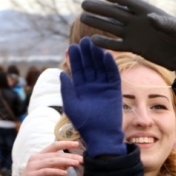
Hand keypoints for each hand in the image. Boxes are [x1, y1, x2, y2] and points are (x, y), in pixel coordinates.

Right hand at [14, 141, 82, 175]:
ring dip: (65, 162)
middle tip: (81, 159)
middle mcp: (35, 159)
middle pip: (55, 154)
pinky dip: (56, 171)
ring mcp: (32, 167)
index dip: (65, 143)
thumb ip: (59, 166)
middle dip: (69, 156)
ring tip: (76, 164)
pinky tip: (65, 173)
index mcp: (40, 156)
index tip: (77, 144)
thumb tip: (72, 161)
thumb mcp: (51, 173)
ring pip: (51, 161)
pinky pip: (45, 172)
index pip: (53, 146)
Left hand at [60, 38, 125, 157]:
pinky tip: (106, 55)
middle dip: (86, 53)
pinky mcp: (114, 89)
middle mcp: (92, 85)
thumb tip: (61, 73)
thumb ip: (66, 89)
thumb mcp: (71, 105)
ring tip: (95, 43)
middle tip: (84, 40)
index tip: (72, 47)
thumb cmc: (83, 123)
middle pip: (89, 65)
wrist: (100, 134)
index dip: (75, 59)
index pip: (77, 70)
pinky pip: (112, 74)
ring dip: (98, 56)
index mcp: (80, 88)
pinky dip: (110, 65)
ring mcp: (103, 86)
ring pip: (100, 67)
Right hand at [80, 0, 175, 83]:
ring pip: (112, 26)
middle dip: (100, 8)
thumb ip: (164, 22)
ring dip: (98, 22)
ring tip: (82, 16)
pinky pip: (117, 44)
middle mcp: (138, 21)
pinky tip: (93, 40)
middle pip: (115, 12)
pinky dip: (105, 42)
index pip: (128, 2)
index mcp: (148, 12)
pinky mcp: (134, 47)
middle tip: (84, 4)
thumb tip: (149, 17)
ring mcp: (134, 34)